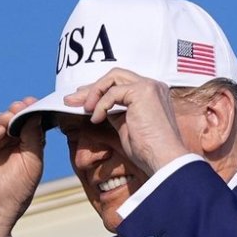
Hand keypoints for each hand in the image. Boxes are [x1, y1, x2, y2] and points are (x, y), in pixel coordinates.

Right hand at [0, 98, 44, 236]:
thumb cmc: (16, 189)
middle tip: (25, 105)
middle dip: (19, 111)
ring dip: (5, 118)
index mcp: (24, 143)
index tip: (37, 103)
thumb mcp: (32, 162)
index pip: (29, 122)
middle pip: (13, 118)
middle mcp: (7, 139)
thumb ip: (34, 138)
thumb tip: (35, 115)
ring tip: (12, 116)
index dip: (33, 112)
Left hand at [63, 68, 188, 173]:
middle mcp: (153, 86)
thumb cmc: (148, 152)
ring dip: (94, 93)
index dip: (100, 89)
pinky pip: (112, 93)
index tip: (82, 100)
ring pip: (112, 78)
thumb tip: (96, 108)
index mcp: (152, 94)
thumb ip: (116, 114)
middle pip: (115, 76)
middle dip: (91, 88)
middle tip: (71, 99)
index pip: (121, 83)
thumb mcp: (127, 128)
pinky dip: (101, 105)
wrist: (164, 160)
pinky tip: (97, 119)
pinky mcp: (143, 91)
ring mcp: (149, 87)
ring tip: (84, 110)